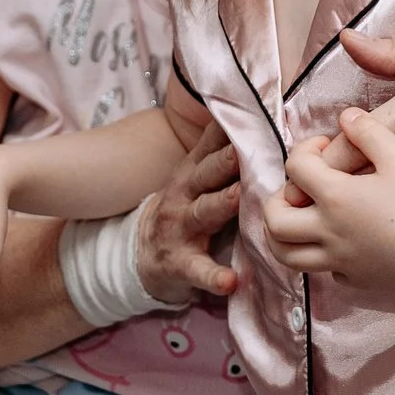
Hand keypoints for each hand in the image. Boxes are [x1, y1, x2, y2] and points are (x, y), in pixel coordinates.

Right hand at [136, 121, 240, 302]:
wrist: (142, 253)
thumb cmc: (184, 208)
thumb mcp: (194, 178)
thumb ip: (218, 153)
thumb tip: (252, 116)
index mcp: (191, 173)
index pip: (208, 146)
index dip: (225, 131)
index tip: (247, 113)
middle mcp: (183, 196)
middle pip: (205, 175)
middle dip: (223, 162)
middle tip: (242, 149)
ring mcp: (180, 229)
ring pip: (202, 214)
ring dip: (220, 204)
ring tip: (238, 198)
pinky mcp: (181, 263)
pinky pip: (199, 270)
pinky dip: (214, 276)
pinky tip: (230, 281)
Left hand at [266, 107, 394, 290]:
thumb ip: (369, 131)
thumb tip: (345, 116)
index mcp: (335, 197)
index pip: (294, 168)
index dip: (304, 150)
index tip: (324, 149)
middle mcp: (328, 232)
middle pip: (274, 220)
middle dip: (276, 200)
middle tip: (299, 189)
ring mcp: (338, 259)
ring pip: (285, 255)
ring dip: (282, 235)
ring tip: (300, 219)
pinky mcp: (354, 279)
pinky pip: (323, 269)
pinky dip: (321, 254)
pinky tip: (342, 240)